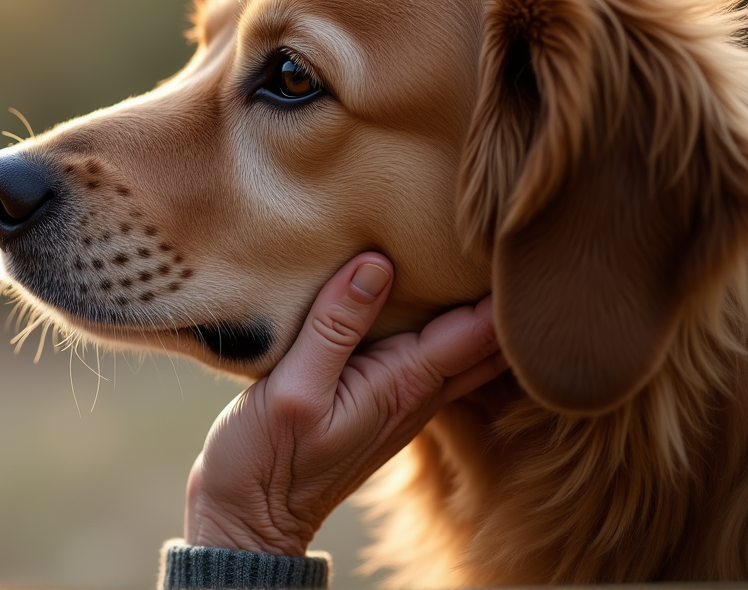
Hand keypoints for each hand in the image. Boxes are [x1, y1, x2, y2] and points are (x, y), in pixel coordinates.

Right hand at [183, 252, 504, 555]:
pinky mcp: (378, 394)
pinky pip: (425, 348)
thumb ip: (336, 326)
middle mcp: (418, 390)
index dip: (498, 283)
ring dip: (466, 298)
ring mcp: (402, 395)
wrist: (249, 520)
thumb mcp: (294, 389)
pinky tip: (416, 284)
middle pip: (484, 333)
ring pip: (459, 339)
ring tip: (461, 243)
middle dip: (493, 286)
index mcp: (407, 384)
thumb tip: (378, 264)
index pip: (481, 328)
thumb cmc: (266, 462)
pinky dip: (433, 316)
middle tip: (490, 228)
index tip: (498, 232)